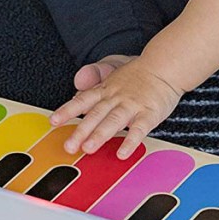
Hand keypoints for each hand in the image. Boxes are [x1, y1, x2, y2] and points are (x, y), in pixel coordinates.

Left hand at [50, 59, 183, 158]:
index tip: (53, 122)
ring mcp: (132, 105)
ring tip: (88, 149)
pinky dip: (130, 141)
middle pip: (95, 114)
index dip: (67, 111)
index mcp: (105, 89)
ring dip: (100, 135)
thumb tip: (76, 87)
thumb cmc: (138, 73)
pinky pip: (139, 129)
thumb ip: (94, 79)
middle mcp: (116, 97)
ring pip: (113, 121)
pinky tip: (122, 154)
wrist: (165, 65)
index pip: (83, 100)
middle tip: (69, 147)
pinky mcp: (149, 113)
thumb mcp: (113, 70)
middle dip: (81, 131)